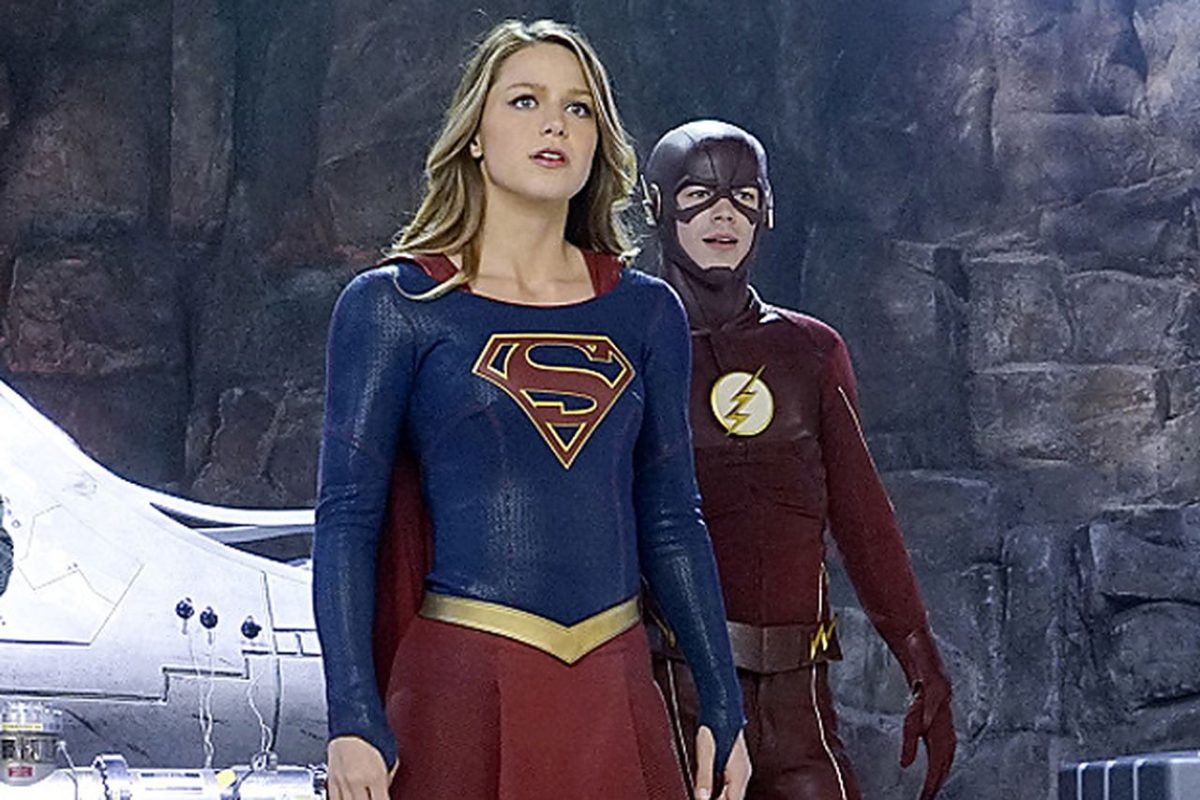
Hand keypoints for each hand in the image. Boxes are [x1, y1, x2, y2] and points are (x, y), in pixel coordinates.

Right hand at [327, 736, 392, 799]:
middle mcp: (356, 782)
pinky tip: (349, 798)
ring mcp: (341, 782)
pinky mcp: (330, 779)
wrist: (350, 718)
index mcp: (374, 776)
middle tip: (374, 797)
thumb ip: (388, 776)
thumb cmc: (372, 731)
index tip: (386, 798)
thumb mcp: (390, 754)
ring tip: (362, 796)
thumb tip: (385, 789)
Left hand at [693, 726, 750, 799]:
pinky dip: (724, 790)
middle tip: (703, 798)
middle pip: (733, 798)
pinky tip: (714, 790)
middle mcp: (744, 773)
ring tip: (707, 796)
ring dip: (722, 797)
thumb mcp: (705, 753)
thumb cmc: (715, 724)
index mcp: (739, 773)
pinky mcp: (738, 764)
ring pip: (734, 792)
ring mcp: (742, 768)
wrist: (723, 705)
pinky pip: (732, 784)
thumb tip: (701, 797)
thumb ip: (704, 777)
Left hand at [899, 674, 954, 799]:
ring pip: (947, 764)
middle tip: (927, 798)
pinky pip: (946, 756)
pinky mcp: (946, 732)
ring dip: (940, 778)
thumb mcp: (912, 718)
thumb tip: (906, 764)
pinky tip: (938, 771)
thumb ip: (911, 742)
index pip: (936, 770)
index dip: (931, 786)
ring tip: (932, 790)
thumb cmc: (924, 692)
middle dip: (936, 786)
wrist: (934, 676)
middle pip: (943, 770)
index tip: (925, 797)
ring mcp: (949, 735)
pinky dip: (942, 767)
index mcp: (942, 739)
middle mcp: (949, 739)